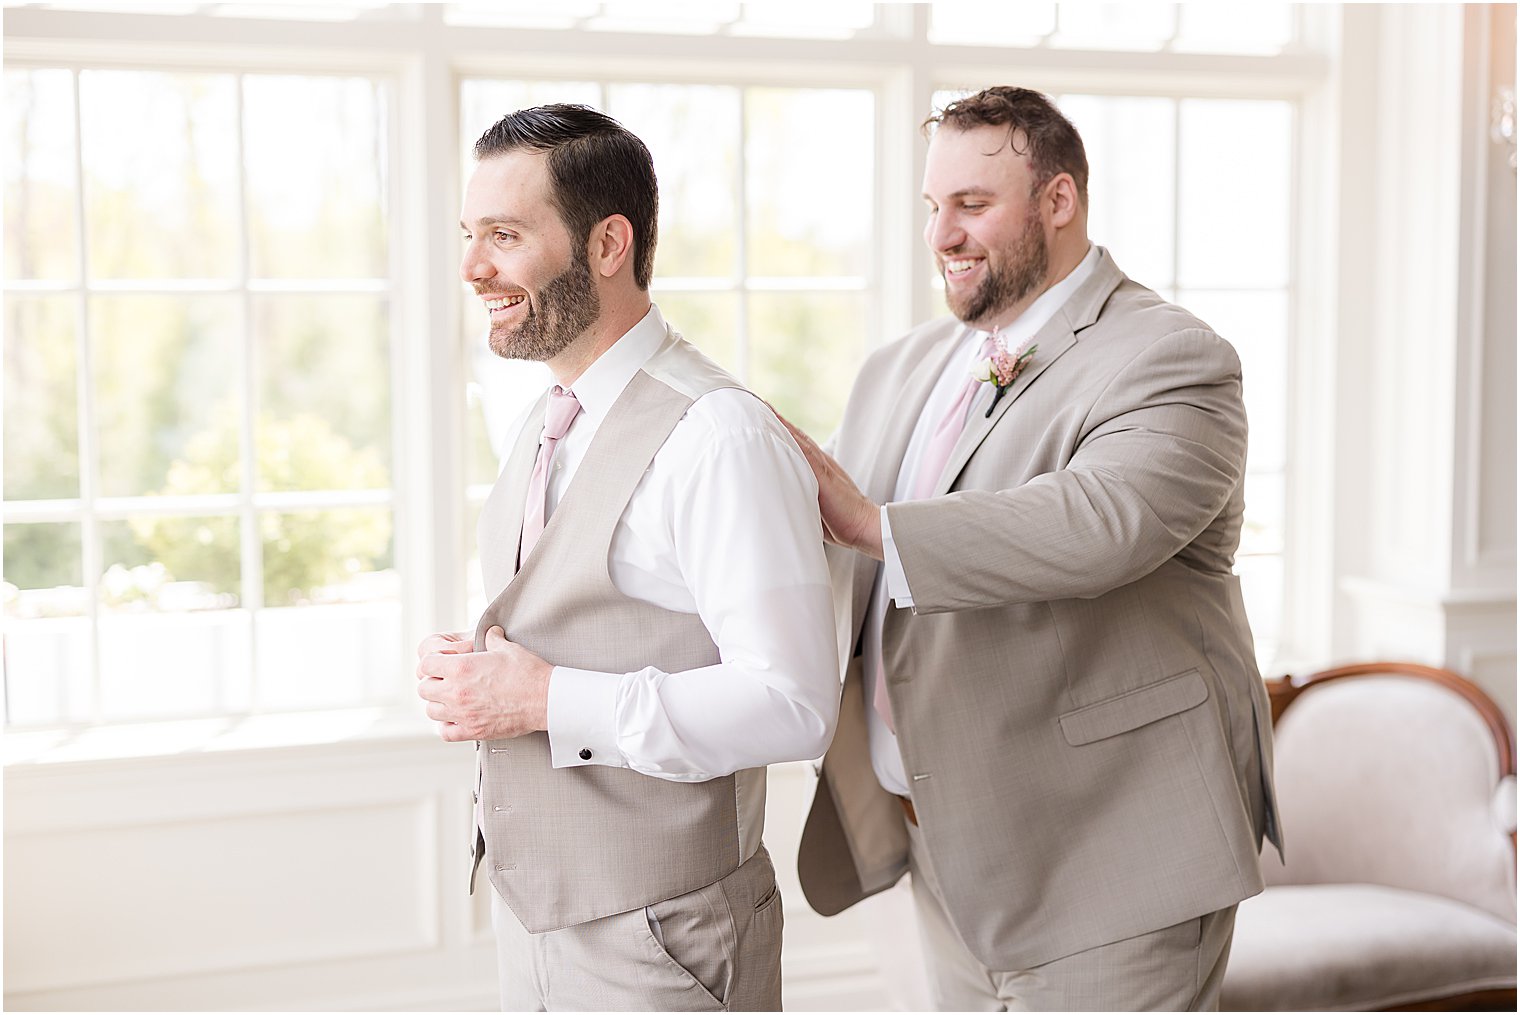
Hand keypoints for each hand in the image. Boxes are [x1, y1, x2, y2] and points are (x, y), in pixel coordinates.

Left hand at [416, 626, 551, 741]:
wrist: (544, 699)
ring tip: (450, 700)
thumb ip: (492, 639)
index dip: (431, 663)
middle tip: (444, 681)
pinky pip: (445, 732)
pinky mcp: (473, 731)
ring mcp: (463, 713)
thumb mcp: (508, 648)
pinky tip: (455, 719)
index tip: (438, 664)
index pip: (426, 664)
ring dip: (438, 704)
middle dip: (432, 683)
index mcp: (461, 667)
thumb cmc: (528, 673)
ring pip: (431, 711)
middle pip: (424, 689)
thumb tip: (490, 633)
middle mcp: (457, 691)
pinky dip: (446, 726)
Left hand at [773, 412, 883, 560]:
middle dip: (777, 420)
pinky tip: (778, 427)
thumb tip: (783, 503)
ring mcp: (823, 467)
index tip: (764, 416)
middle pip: (795, 436)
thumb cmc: (842, 523)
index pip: (797, 446)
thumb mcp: (817, 508)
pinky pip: (804, 452)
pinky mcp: (823, 475)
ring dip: (780, 423)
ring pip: (798, 438)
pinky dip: (791, 438)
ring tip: (762, 406)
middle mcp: (821, 463)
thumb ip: (802, 499)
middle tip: (757, 402)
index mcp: (819, 470)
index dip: (782, 431)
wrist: (866, 526)